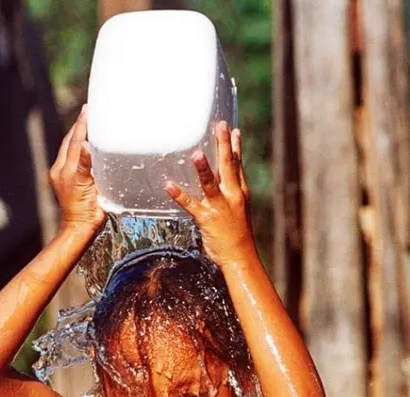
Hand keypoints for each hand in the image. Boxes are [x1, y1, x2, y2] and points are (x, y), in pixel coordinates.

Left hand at [49, 108, 105, 231]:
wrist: (80, 228)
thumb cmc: (84, 210)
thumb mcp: (84, 185)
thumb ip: (83, 164)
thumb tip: (83, 144)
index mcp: (64, 168)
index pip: (73, 141)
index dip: (81, 125)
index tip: (88, 109)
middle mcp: (63, 169)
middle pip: (71, 141)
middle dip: (79, 126)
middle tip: (88, 110)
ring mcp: (66, 174)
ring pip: (72, 148)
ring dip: (80, 135)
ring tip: (88, 122)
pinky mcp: (71, 180)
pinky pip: (75, 157)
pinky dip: (81, 147)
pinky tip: (89, 144)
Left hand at [165, 123, 255, 267]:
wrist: (240, 257)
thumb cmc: (237, 234)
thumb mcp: (238, 210)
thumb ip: (229, 193)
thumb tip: (221, 182)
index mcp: (239, 192)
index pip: (238, 165)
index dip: (235, 147)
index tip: (233, 130)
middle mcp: (231, 196)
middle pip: (228, 166)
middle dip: (224, 145)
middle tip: (220, 125)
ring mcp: (219, 207)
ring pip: (211, 183)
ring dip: (203, 168)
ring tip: (196, 153)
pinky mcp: (207, 219)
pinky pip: (191, 205)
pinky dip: (180, 195)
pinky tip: (170, 186)